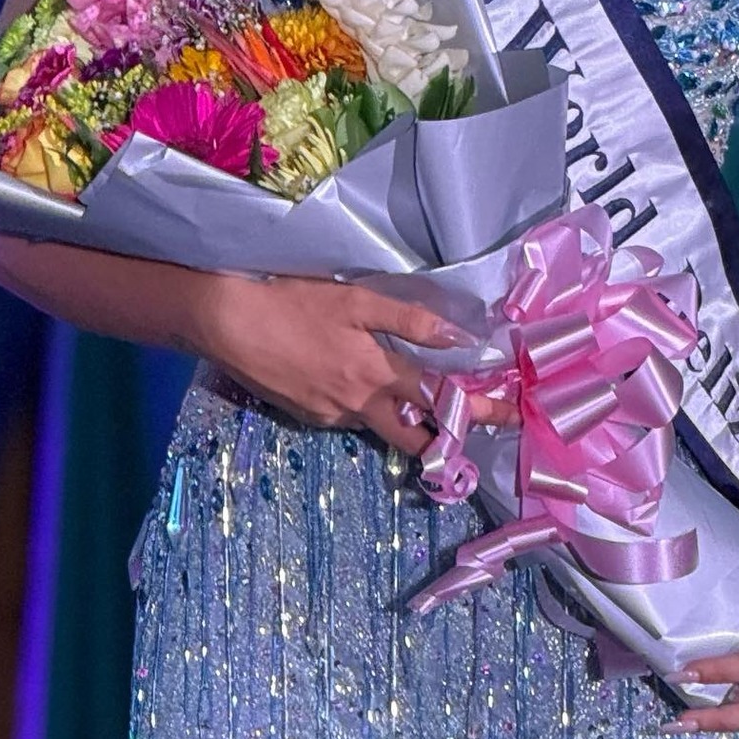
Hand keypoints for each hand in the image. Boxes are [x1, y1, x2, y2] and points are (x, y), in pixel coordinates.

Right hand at [203, 275, 477, 455]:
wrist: (228, 324)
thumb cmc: (295, 303)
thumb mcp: (357, 302)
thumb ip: (409, 321)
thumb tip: (459, 336)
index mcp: (376, 376)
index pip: (440, 400)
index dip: (478, 409)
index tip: (510, 415)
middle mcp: (358, 406)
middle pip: (416, 437)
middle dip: (448, 437)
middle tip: (472, 427)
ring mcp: (330, 417)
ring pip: (381, 425)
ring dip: (405, 418)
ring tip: (421, 397)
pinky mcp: (307, 417)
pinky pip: (350, 417)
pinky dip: (367, 405)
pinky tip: (360, 380)